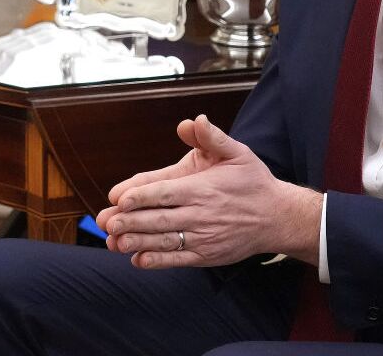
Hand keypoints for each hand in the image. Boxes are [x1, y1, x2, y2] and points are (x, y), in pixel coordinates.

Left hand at [96, 114, 321, 269]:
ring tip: (114, 241)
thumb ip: (213, 137)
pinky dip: (156, 261)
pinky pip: (177, 260)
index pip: (166, 192)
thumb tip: (194, 121)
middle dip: (130, 221)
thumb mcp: (237, 152)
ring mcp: (204, 237)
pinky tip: (137, 259)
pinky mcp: (207, 255)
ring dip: (137, 242)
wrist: (277, 217)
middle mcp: (202, 214)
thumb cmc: (253, 181)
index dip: (141, 195)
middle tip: (105, 222)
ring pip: (165, 241)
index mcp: (204, 188)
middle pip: (159, 219)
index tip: (119, 198)